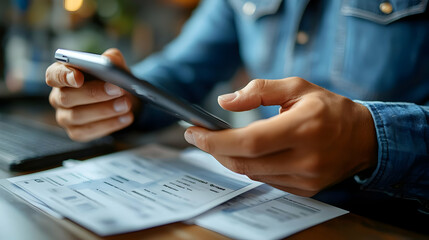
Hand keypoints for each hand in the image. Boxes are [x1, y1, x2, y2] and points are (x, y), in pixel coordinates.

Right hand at [45, 49, 138, 141]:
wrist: (121, 98)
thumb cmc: (110, 78)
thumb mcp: (114, 65)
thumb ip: (111, 58)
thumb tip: (109, 61)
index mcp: (61, 75)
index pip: (53, 75)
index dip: (63, 76)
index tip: (78, 77)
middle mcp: (58, 97)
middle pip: (67, 97)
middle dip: (94, 93)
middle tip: (117, 89)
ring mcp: (65, 117)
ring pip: (78, 116)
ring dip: (105, 110)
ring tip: (126, 104)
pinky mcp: (77, 132)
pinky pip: (89, 131)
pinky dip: (110, 124)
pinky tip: (126, 117)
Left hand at [184, 77, 377, 196]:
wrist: (364, 138)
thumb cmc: (329, 108)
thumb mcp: (297, 87)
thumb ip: (259, 91)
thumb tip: (225, 102)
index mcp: (303, 128)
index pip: (249, 142)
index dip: (216, 141)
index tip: (193, 133)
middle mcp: (305, 159)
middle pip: (245, 162)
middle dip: (215, 151)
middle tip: (201, 137)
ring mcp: (306, 179)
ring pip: (252, 174)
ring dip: (231, 158)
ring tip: (223, 142)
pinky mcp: (305, 190)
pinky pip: (266, 181)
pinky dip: (251, 167)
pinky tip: (248, 154)